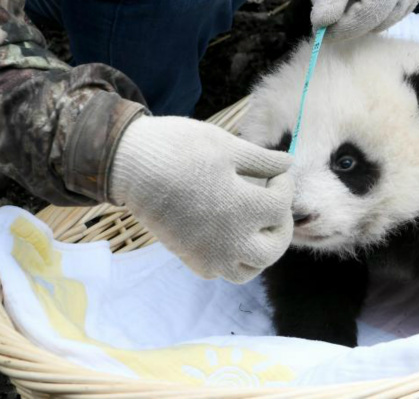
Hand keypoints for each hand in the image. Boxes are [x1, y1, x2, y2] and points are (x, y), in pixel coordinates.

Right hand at [109, 116, 293, 282]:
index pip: (282, 206)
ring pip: (249, 269)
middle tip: (273, 205)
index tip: (276, 173)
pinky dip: (232, 260)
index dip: (284, 186)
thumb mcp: (227, 146)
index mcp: (244, 209)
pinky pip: (221, 272)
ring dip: (260, 251)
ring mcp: (209, 254)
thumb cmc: (180, 148)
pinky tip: (229, 235)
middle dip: (281, 225)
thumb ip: (263, 161)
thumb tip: (289, 163)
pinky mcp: (189, 258)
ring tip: (255, 226)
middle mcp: (230, 240)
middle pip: (274, 248)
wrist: (129, 164)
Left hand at [311, 0, 418, 38]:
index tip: (317, 29)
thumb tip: (321, 27)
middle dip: (349, 21)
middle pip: (378, 22)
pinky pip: (396, 7)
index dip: (341, 29)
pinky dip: (375, 8)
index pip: (367, 19)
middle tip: (324, 4)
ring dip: (362, 16)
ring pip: (387, 19)